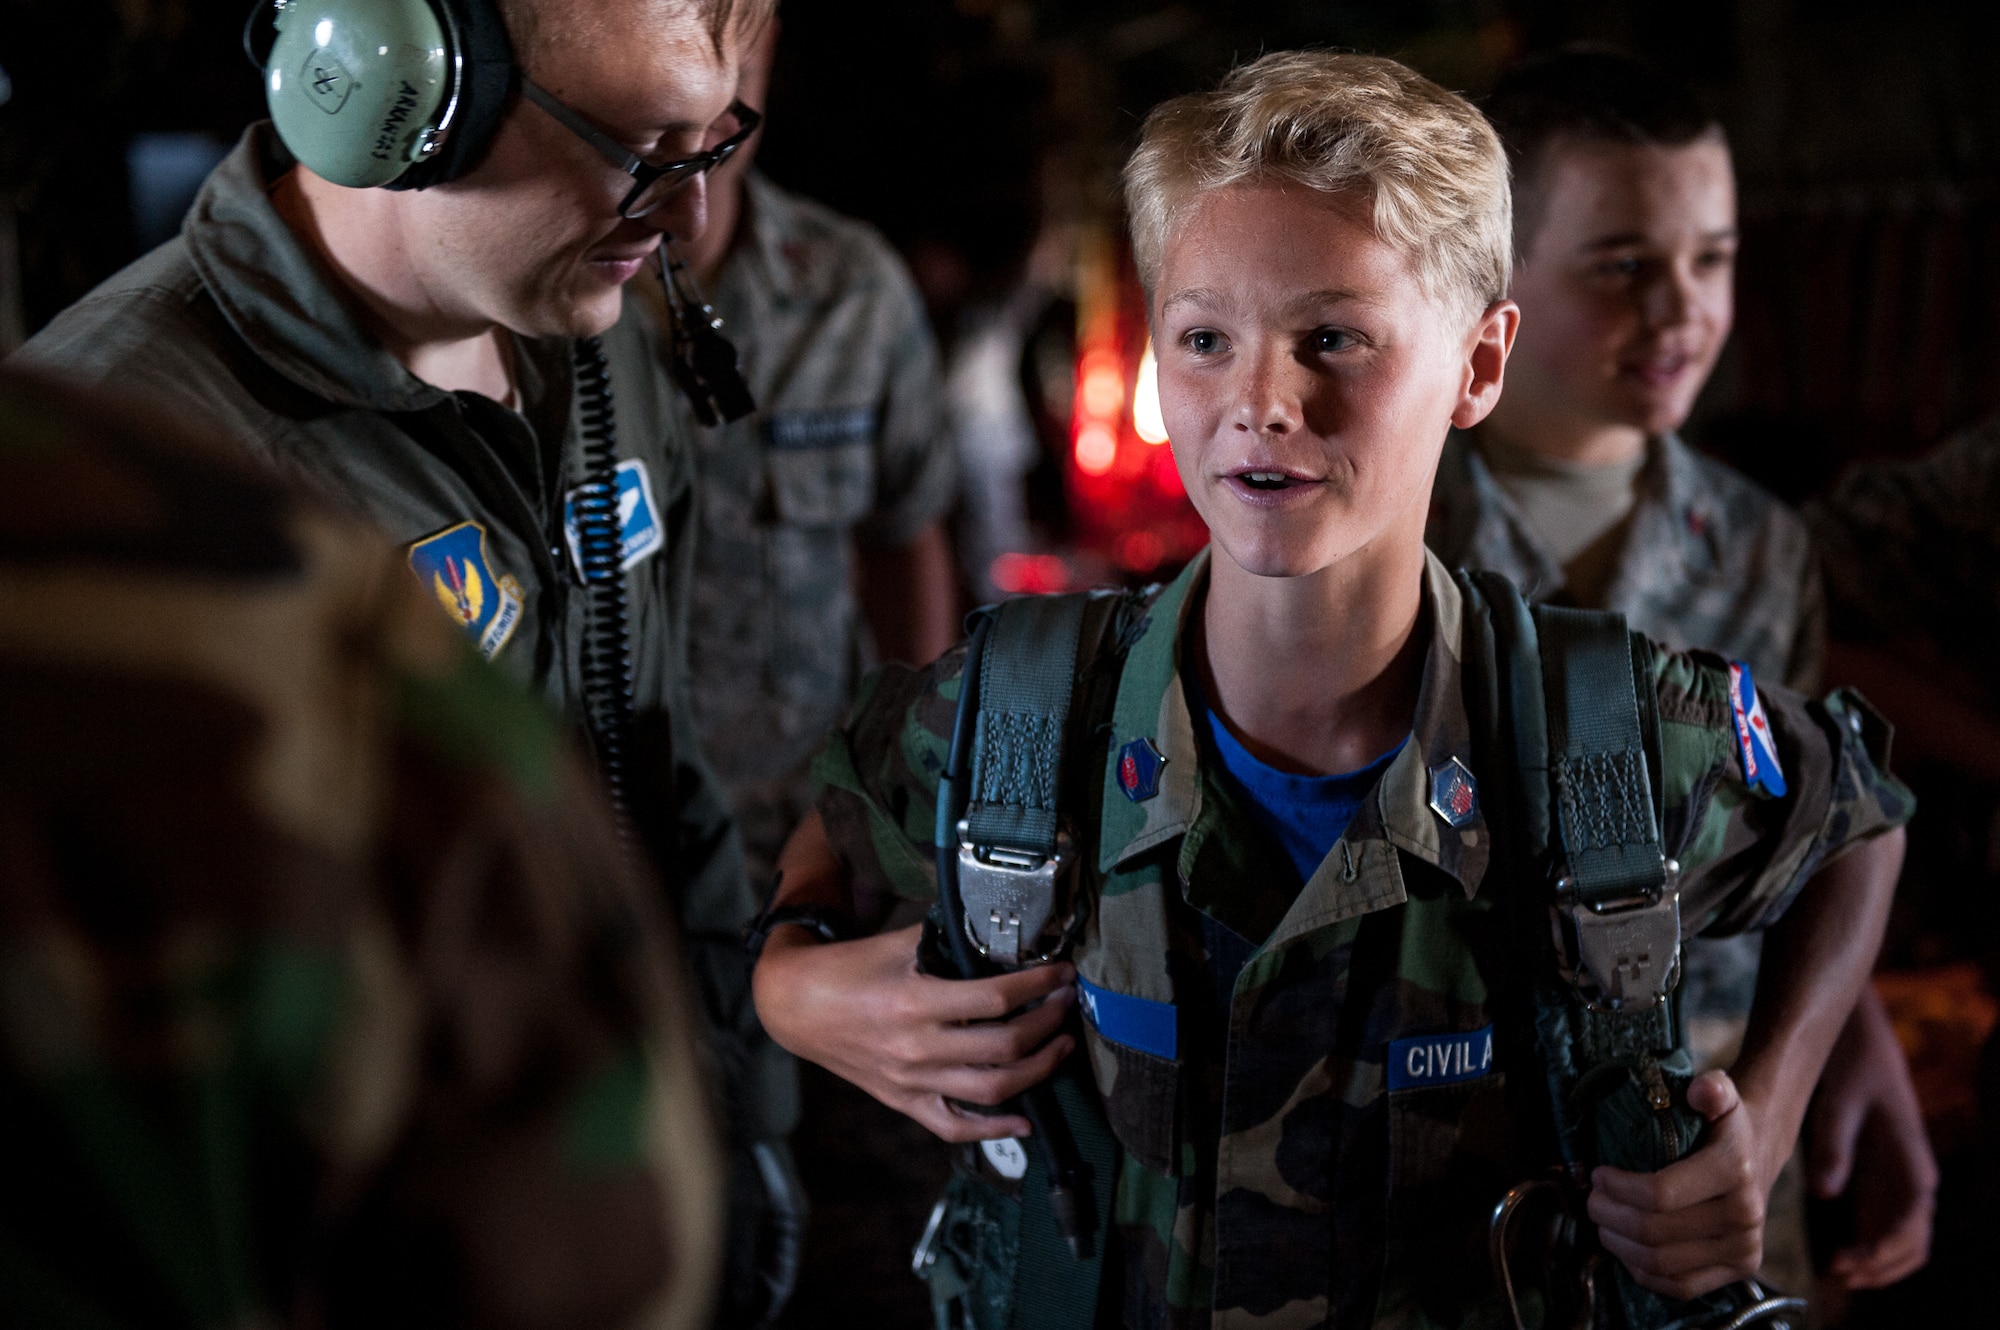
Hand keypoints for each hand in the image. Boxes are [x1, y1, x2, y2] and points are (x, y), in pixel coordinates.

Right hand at [751, 922, 1075, 1142]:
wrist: (797, 1007)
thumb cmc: (848, 968)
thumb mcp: (897, 943)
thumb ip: (947, 939)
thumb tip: (1001, 932)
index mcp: (914, 1002)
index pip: (995, 998)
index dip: (1038, 985)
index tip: (1062, 972)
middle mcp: (916, 1048)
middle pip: (1004, 1047)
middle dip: (1048, 1024)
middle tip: (1067, 1003)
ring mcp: (911, 1081)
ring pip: (992, 1089)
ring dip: (1038, 1069)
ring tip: (1060, 1045)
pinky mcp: (904, 1102)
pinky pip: (956, 1125)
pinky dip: (995, 1128)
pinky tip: (1026, 1119)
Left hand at [1588, 1070, 1774, 1299]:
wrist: (1760, 1154)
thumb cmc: (1724, 1125)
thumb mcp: (1721, 1094)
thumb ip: (1711, 1089)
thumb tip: (1701, 1091)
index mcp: (1734, 1170)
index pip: (1660, 1194)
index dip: (1618, 1188)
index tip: (1597, 1175)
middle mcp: (1745, 1215)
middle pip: (1654, 1232)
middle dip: (1609, 1217)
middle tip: (1591, 1201)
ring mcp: (1744, 1248)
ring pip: (1662, 1263)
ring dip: (1619, 1245)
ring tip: (1603, 1223)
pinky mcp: (1740, 1271)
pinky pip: (1680, 1286)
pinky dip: (1642, 1272)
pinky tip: (1626, 1248)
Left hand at [1806, 988, 1937, 1288]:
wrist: (1862, 1041)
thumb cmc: (1855, 1068)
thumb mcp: (1841, 1102)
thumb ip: (1834, 1147)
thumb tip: (1824, 1193)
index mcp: (1913, 1165)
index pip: (1910, 1227)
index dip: (1881, 1252)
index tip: (1848, 1264)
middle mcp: (1915, 1181)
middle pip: (1912, 1245)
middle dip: (1880, 1267)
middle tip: (1837, 1275)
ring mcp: (1901, 1184)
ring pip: (1903, 1242)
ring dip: (1877, 1264)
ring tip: (1837, 1273)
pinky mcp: (1883, 1181)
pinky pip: (1885, 1227)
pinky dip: (1870, 1248)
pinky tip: (1839, 1257)